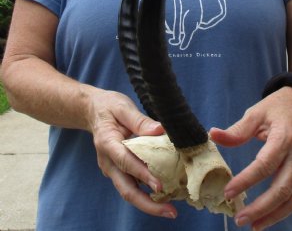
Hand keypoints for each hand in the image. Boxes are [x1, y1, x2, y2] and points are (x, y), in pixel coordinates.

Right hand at [87, 89, 176, 218]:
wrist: (93, 111)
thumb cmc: (109, 107)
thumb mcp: (123, 107)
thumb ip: (140, 120)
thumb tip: (160, 130)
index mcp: (108, 143)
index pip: (126, 162)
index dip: (143, 175)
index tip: (159, 186)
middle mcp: (108, 161)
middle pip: (126, 189)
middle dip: (148, 204)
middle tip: (171, 212)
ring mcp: (112, 168)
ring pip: (129, 191)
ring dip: (148, 203)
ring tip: (170, 210)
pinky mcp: (118, 170)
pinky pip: (131, 184)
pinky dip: (146, 193)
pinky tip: (163, 196)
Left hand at [210, 86, 291, 230]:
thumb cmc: (277, 108)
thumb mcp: (256, 113)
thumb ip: (236, 130)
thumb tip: (212, 135)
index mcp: (283, 138)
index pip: (264, 165)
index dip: (246, 181)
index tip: (228, 192)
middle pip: (282, 188)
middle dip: (261, 207)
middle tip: (240, 218)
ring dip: (278, 215)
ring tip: (256, 225)